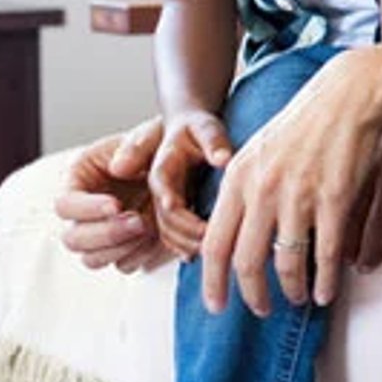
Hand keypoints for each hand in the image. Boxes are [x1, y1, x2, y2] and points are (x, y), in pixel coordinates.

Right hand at [56, 117, 171, 272]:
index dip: (86, 209)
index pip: (65, 204)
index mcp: (79, 178)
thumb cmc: (163, 143)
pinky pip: (123, 264)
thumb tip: (117, 168)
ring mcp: (103, 232)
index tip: (116, 205)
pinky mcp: (125, 246)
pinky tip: (158, 236)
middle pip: (74, 239)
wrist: (188, 164)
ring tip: (150, 227)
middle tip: (139, 221)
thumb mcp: (152, 135)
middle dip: (107, 234)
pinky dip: (140, 255)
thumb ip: (135, 146)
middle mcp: (84, 210)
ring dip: (121, 249)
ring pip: (93, 258)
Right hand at [148, 109, 232, 261]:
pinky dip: (182, 246)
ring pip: (164, 233)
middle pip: (164, 221)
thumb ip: (213, 141)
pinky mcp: (169, 211)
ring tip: (211, 252)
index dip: (181, 215)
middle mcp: (158, 190)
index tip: (202, 229)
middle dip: (187, 235)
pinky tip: (198, 254)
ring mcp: (161, 202)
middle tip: (214, 242)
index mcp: (162, 169)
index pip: (166, 196)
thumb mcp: (206, 127)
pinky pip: (169, 236)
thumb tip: (223, 159)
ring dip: (185, 245)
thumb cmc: (197, 127)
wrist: (187, 128)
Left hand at [198, 47, 381, 316]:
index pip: (214, 244)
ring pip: (286, 264)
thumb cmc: (304, 124)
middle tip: (261, 309)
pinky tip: (326, 292)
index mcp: (238, 179)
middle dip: (252, 296)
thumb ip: (241, 189)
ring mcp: (299, 195)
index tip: (217, 305)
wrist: (349, 95)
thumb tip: (229, 232)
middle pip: (246, 263)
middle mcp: (263, 190)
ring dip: (291, 290)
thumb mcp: (258, 150)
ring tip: (297, 298)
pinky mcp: (335, 199)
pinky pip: (325, 254)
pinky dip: (325, 281)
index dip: (213, 282)